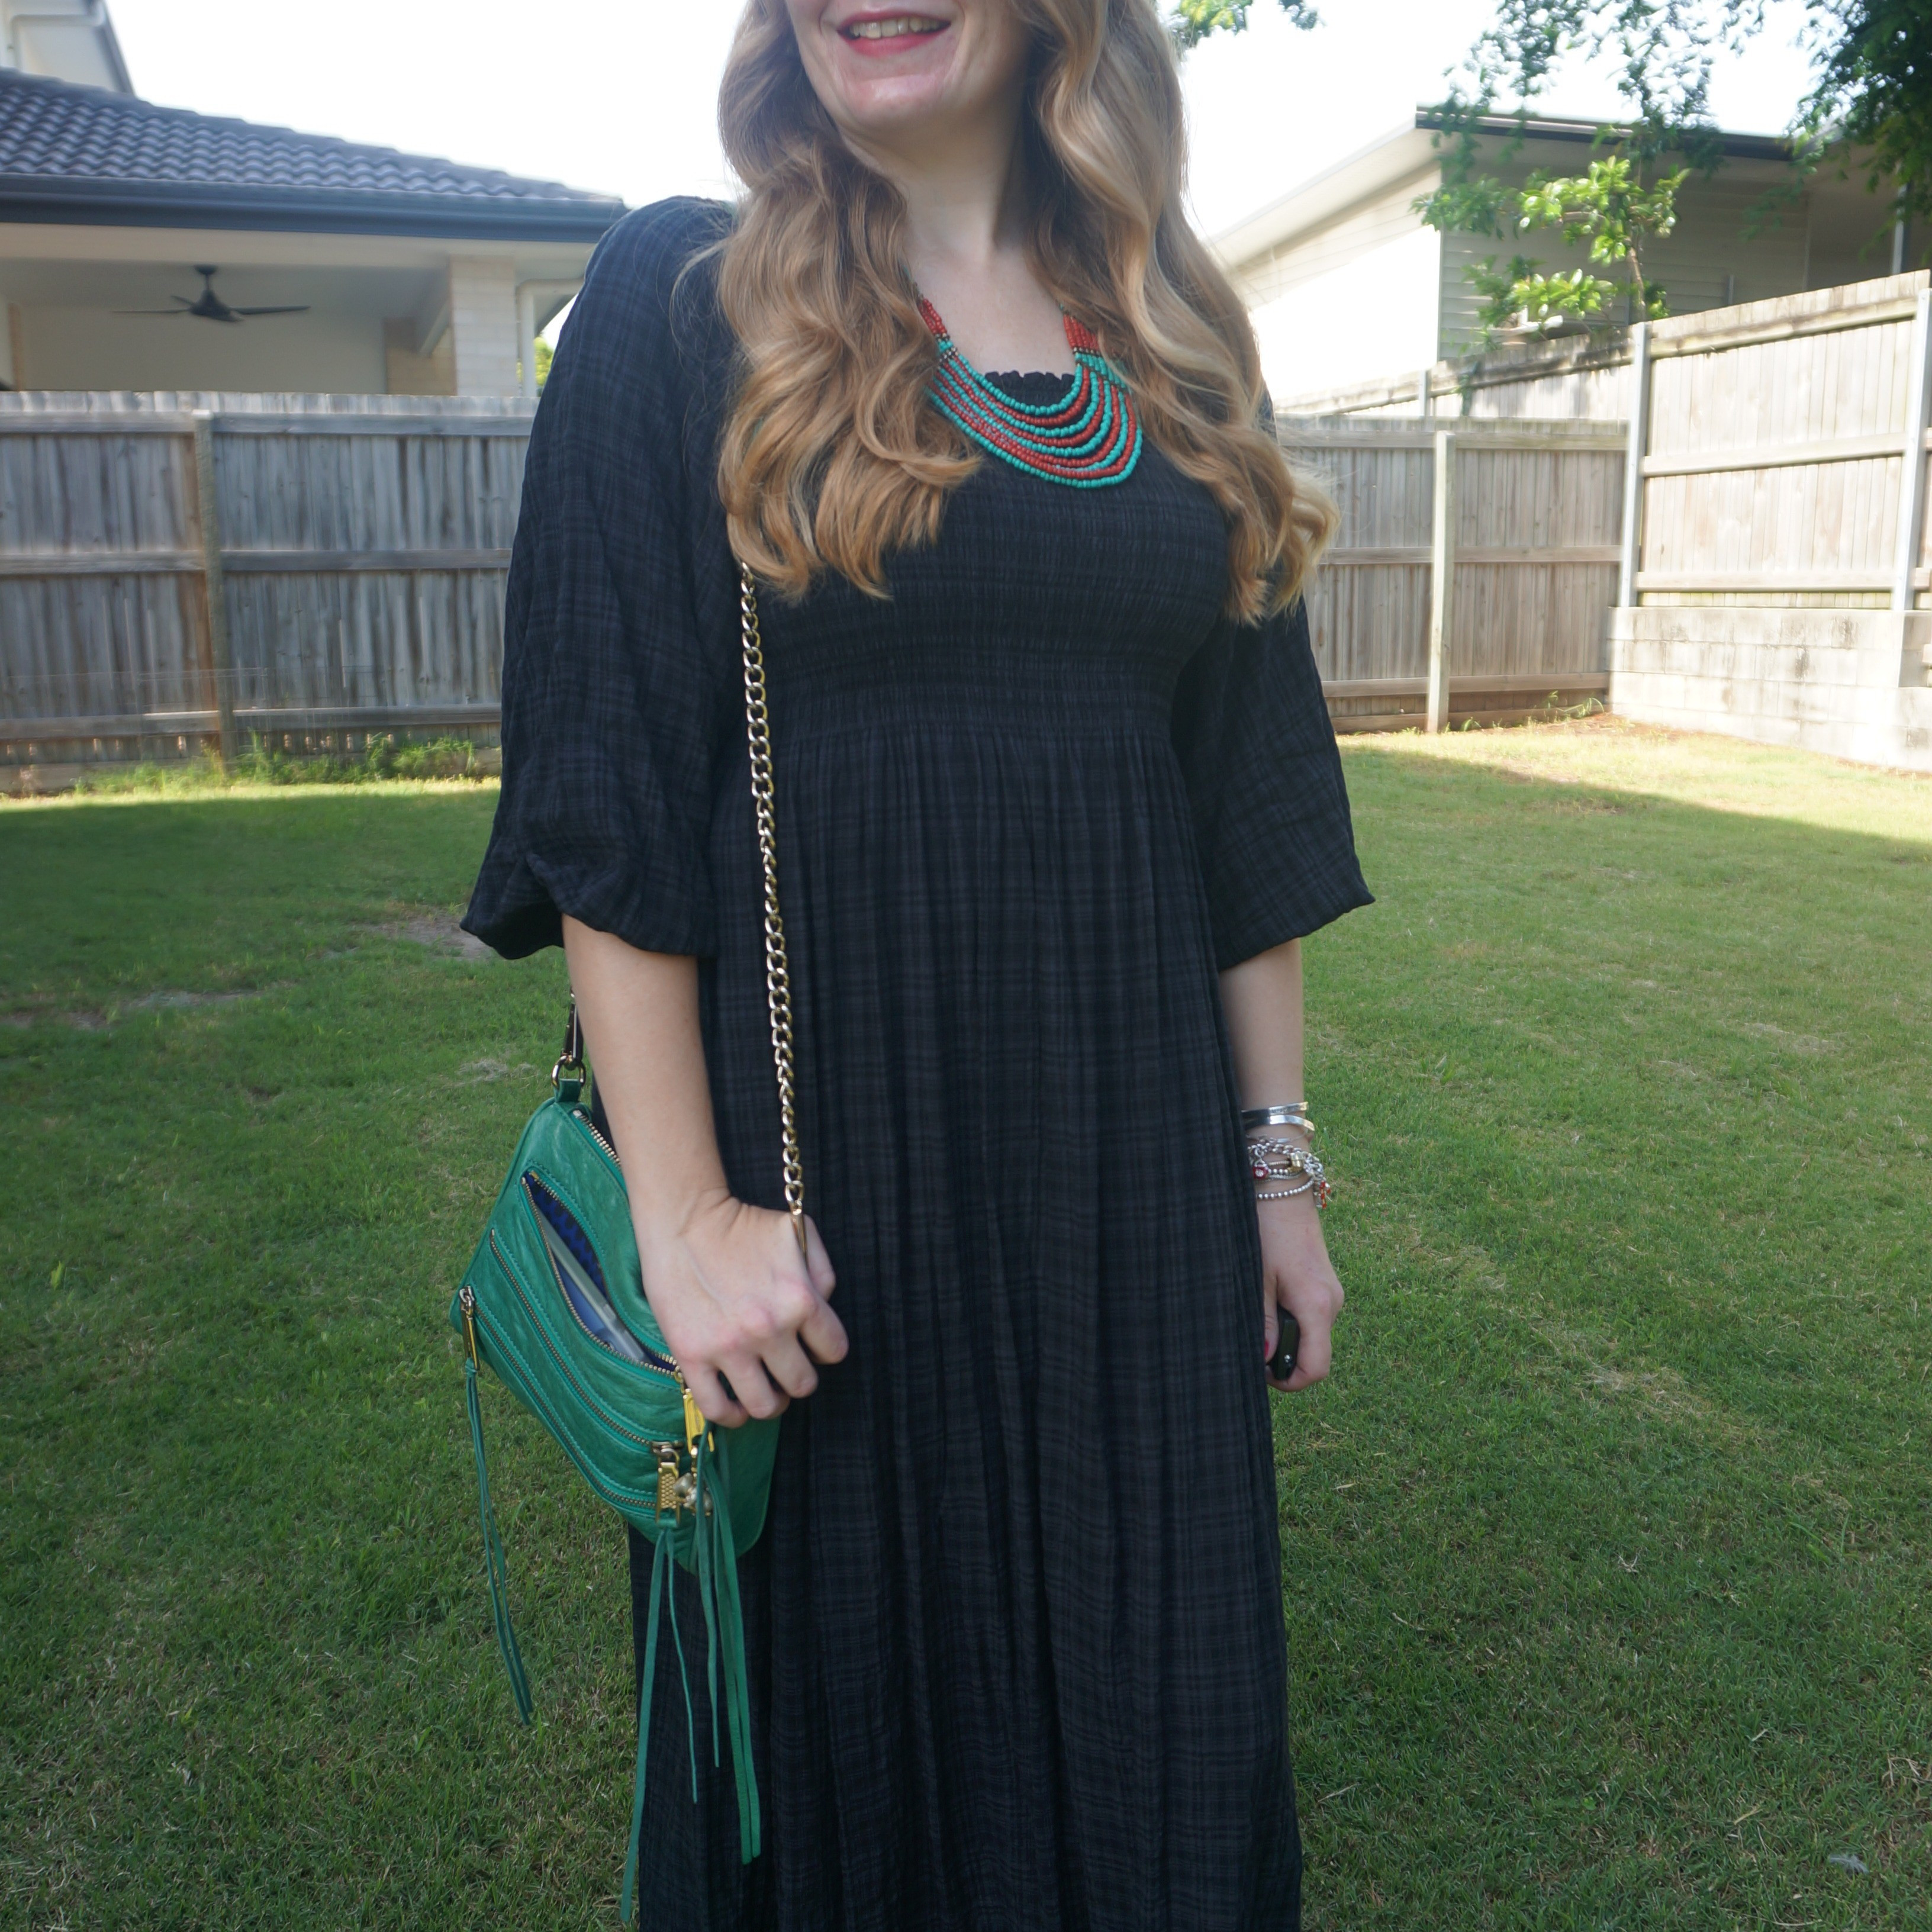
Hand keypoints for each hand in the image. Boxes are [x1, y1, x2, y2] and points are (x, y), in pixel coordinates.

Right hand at [634, 1189, 845, 1427]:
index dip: (824, 1350)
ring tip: (766, 1391)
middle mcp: (768, 1329)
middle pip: (802, 1383)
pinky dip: (732, 1415)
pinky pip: (718, 1409)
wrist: (685, 1221)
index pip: (834, 1351)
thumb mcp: (798, 1234)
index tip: (811, 1346)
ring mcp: (729, 1347)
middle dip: (798, 1377)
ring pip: (765, 1405)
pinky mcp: (692, 1356)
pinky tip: (737, 1405)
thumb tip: (824, 1308)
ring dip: (771, 1402)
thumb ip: (822, 1273)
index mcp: (799, 1300)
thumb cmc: (743, 1226)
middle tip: (786, 1367)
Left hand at [1258, 1191, 1342, 1392]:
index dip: (1289, 1381)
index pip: (1316, 1367)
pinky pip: (1312, 1317)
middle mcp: (1332, 1304)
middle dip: (1284, 1358)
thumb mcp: (1257, 1280)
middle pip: (1314, 1354)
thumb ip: (1263, 1321)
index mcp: (1316, 1306)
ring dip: (1287, 1337)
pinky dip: (1293, 1320)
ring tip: (1259, 1315)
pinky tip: (1271, 1300)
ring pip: (1312, 1335)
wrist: (1283, 1191)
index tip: (1262, 1373)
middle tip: (1254, 1343)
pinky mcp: (1326, 1285)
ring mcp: (1332, 1294)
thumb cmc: (1266, 1232)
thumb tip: (1264, 1358)